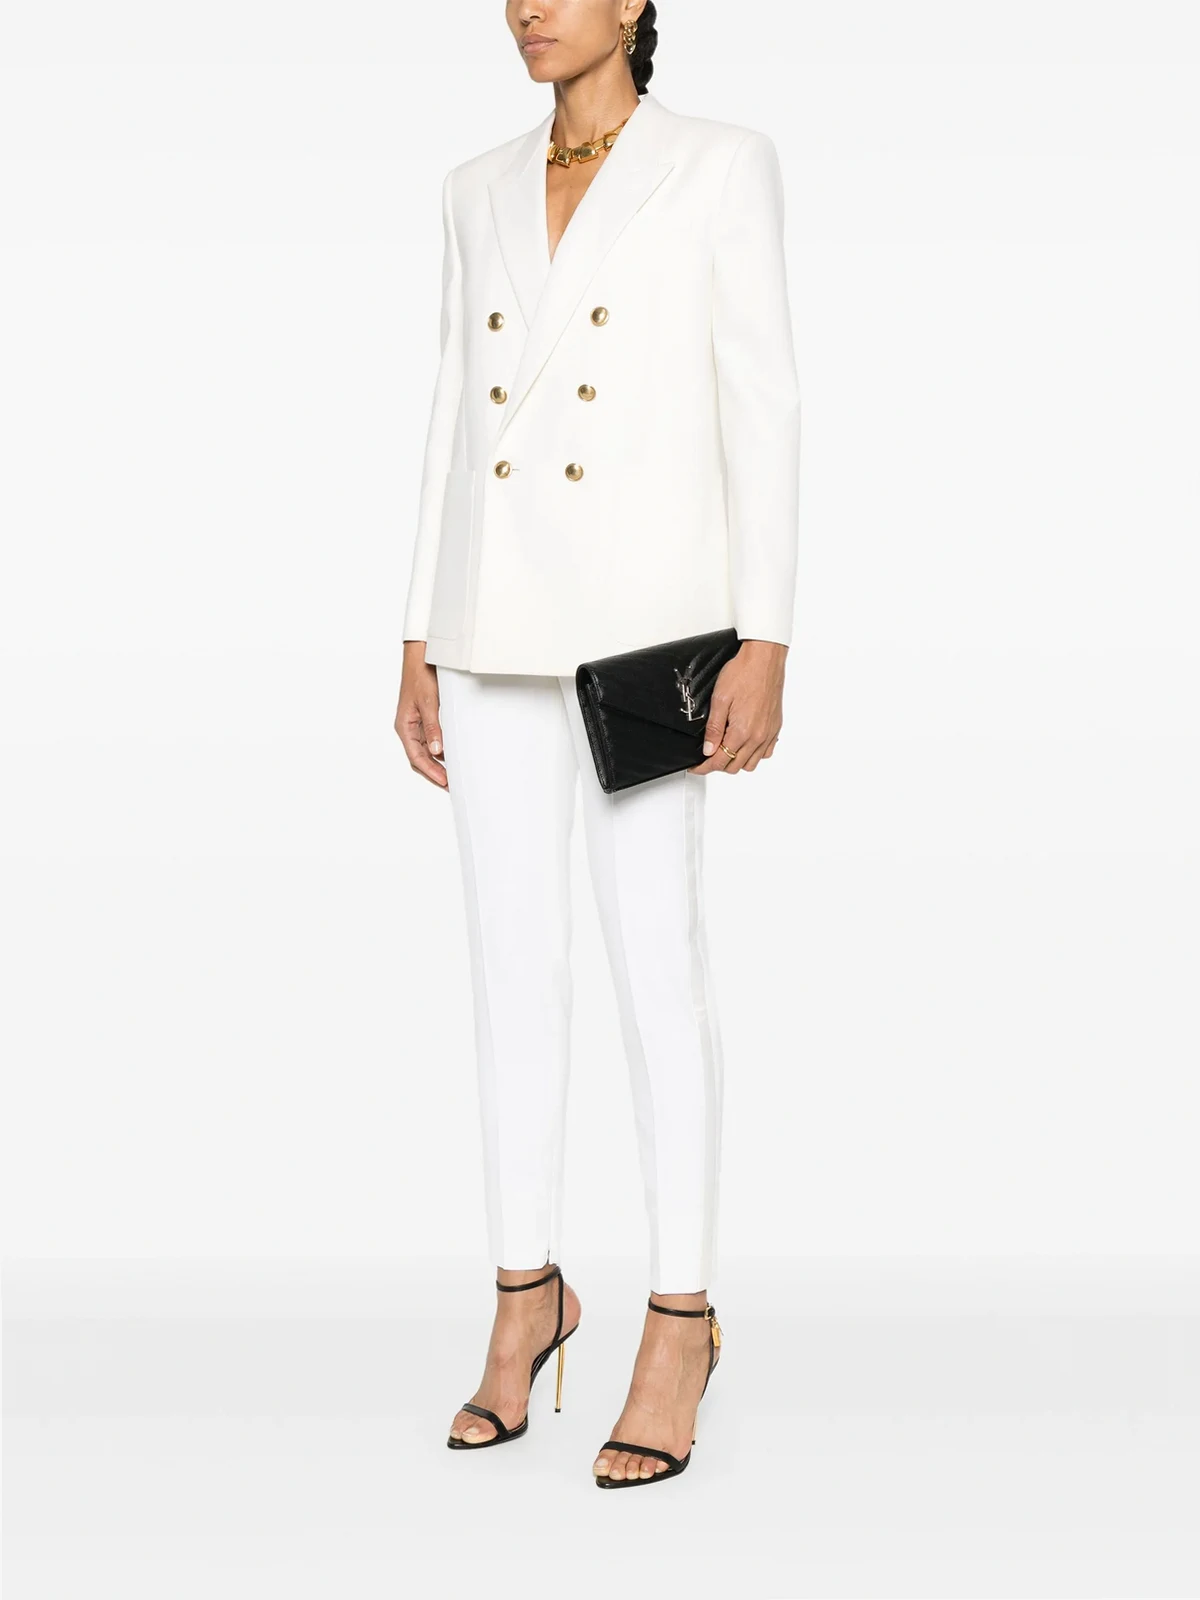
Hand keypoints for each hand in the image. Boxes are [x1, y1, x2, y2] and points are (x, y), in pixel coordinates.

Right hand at [394, 640, 447, 788]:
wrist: (421, 658)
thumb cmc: (420, 677)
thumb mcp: (428, 702)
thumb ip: (433, 727)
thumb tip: (437, 750)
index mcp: (405, 726)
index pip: (416, 757)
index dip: (431, 772)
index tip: (445, 782)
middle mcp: (409, 728)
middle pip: (420, 758)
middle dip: (434, 773)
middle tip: (451, 786)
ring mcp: (417, 725)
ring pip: (426, 751)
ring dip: (438, 764)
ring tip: (453, 776)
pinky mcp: (425, 719)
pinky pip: (432, 740)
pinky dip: (441, 751)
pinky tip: (451, 756)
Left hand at [687, 639, 786, 774]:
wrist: (764, 659)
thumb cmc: (743, 673)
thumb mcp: (719, 700)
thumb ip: (713, 728)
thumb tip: (708, 749)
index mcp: (742, 731)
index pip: (719, 761)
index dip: (704, 767)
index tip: (696, 766)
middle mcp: (758, 736)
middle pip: (734, 766)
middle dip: (717, 764)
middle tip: (706, 756)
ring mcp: (768, 733)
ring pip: (750, 764)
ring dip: (735, 761)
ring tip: (724, 749)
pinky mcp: (775, 728)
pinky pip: (765, 753)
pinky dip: (753, 755)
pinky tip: (744, 744)